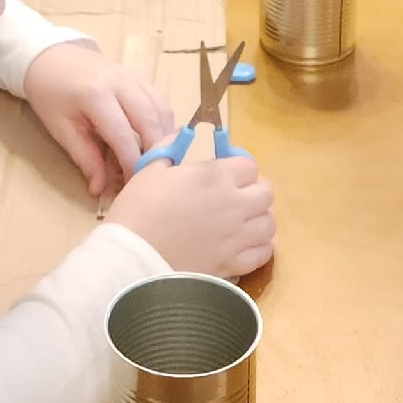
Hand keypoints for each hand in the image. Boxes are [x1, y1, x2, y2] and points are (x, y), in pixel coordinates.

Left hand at [23, 44, 175, 194]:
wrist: (49, 57)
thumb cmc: (50, 94)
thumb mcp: (61, 129)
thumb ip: (85, 158)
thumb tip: (99, 189)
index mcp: (96, 96)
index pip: (124, 136)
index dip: (132, 164)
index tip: (133, 185)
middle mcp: (120, 83)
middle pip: (150, 121)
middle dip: (155, 152)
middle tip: (152, 175)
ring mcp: (132, 76)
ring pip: (162, 109)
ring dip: (164, 137)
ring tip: (157, 160)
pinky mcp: (138, 75)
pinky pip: (160, 99)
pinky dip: (163, 121)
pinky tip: (157, 138)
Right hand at [108, 153, 275, 278]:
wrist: (133, 260)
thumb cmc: (138, 211)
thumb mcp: (149, 170)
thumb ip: (169, 149)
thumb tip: (181, 137)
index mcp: (215, 177)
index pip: (249, 166)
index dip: (237, 169)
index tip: (225, 176)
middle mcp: (235, 204)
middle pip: (266, 193)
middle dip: (253, 192)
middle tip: (235, 199)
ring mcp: (238, 237)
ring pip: (269, 223)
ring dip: (258, 220)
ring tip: (241, 224)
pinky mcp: (235, 265)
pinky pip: (264, 253)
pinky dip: (258, 247)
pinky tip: (242, 246)